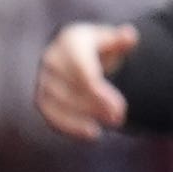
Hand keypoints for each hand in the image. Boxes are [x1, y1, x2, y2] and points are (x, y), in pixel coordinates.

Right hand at [35, 23, 136, 139]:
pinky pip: (51, 115)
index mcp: (69, 40)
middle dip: (95, 106)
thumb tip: (130, 36)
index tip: (120, 108)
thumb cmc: (101, 48)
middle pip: (72, 88)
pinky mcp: (42, 99)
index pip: (82, 70)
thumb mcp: (114, 40)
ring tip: (109, 125)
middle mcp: (52, 59)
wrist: (78, 55)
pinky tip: (92, 135)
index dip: (100, 93)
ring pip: (61, 103)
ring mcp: (44, 80)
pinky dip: (70, 127)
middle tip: (119, 118)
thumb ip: (122, 40)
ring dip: (85, 118)